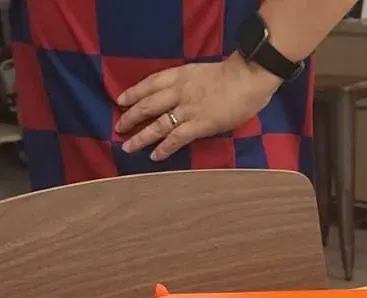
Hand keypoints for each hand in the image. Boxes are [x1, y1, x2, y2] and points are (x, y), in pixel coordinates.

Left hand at [116, 55, 281, 161]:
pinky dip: (163, 148)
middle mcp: (178, 92)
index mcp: (180, 75)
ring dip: (140, 136)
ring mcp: (186, 110)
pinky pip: (175, 138)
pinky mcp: (198, 125)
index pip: (150, 83)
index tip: (121, 100)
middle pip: (147, 105)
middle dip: (130, 116)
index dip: (134, 92)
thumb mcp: (203, 72)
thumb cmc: (233, 75)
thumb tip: (186, 95)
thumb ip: (191, 84)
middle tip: (118, 127)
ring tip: (127, 146)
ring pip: (156, 124)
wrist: (247, 78)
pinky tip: (153, 156)